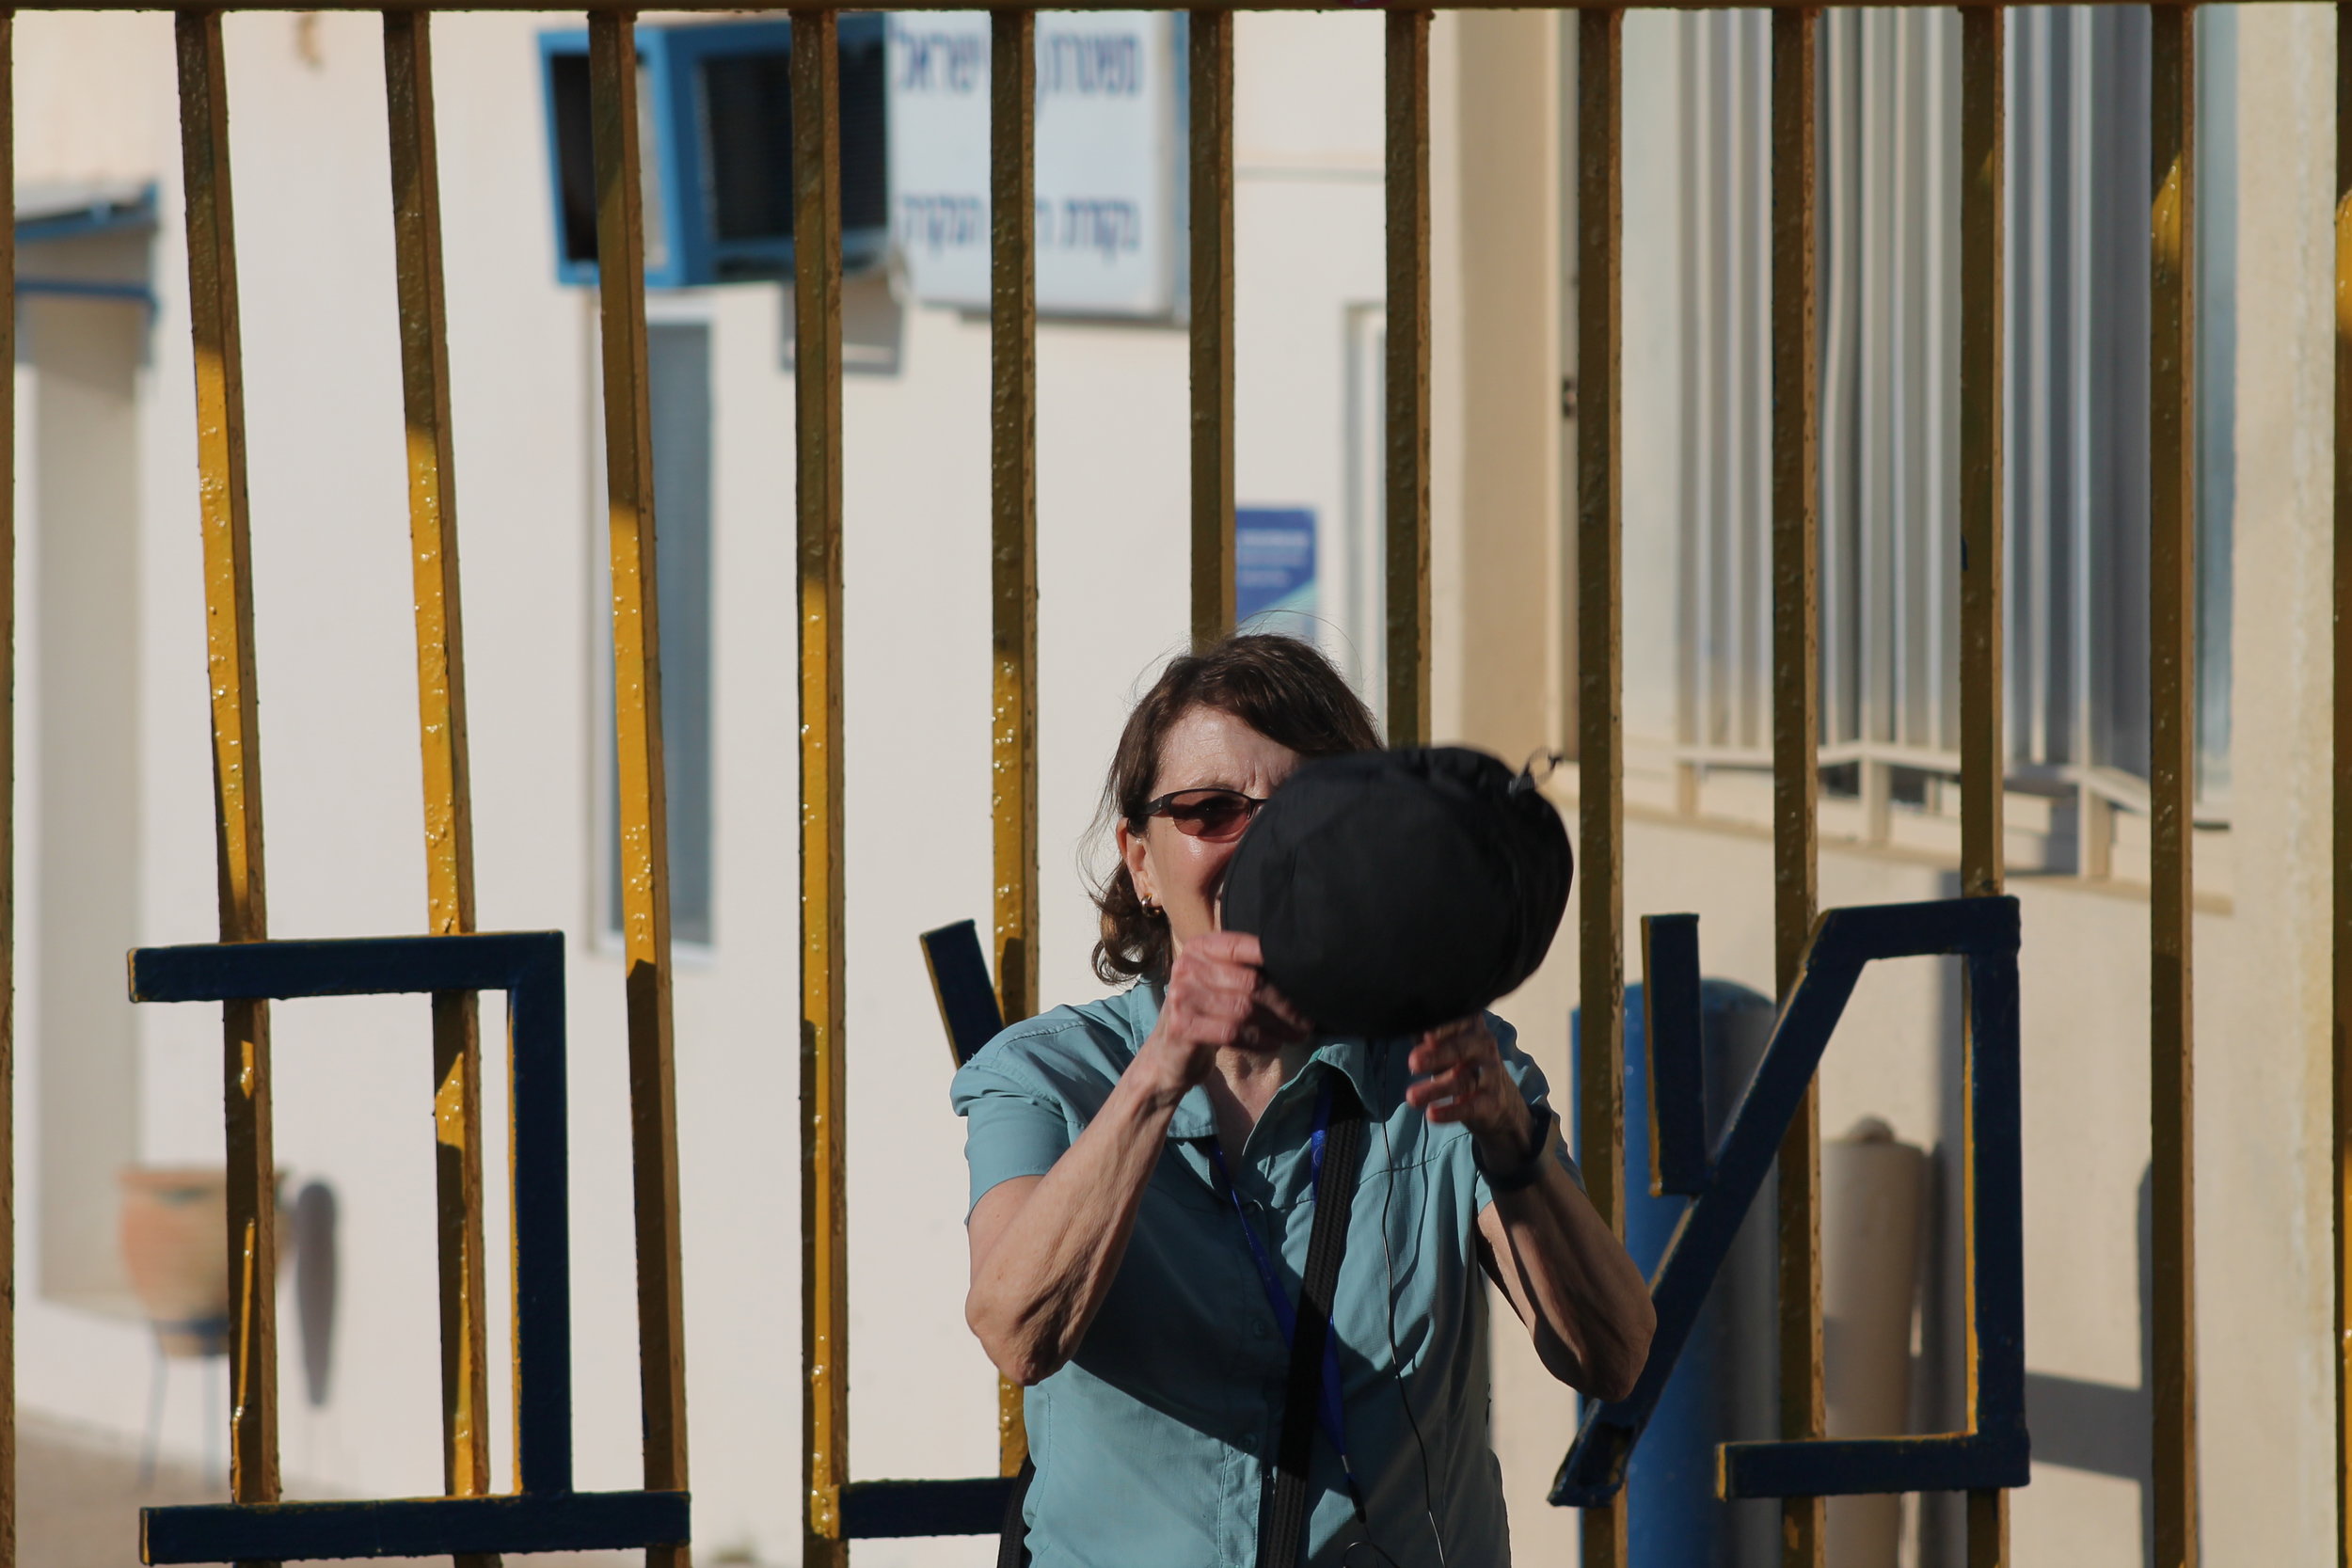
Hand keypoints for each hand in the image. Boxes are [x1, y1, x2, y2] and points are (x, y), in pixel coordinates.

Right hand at [1132, 932, 1308, 1101]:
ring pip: (1245, 1009)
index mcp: (1199, 948)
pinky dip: (1259, 1040)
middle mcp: (1187, 966)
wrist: (1167, 1054)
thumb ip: (1245, 971)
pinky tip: (1273, 1044)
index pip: (1242, 945)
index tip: (1306, 975)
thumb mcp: (1218, 984)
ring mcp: (1181, 996)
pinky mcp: (1182, 1026)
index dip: (1276, 958)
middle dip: (1285, 1004)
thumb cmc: (1204, 1013)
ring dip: (1278, 1025)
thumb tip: (1298, 971)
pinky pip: (1233, 1032)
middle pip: (1250, 982)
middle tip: (1307, 1020)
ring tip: (1297, 1034)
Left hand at [1405, 1017, 1534, 1162]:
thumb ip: (1425, 1034)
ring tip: (1411, 1097)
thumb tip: (1403, 1023)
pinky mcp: (1491, 1102)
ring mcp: (1490, 1074)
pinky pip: (1470, 1107)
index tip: (1424, 1034)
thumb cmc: (1462, 1064)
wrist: (1500, 1100)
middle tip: (1413, 1062)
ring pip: (1462, 1081)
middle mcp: (1483, 1047)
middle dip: (1437, 1055)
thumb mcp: (1445, 1046)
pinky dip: (1450, 1111)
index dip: (1441, 1028)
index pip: (1458, 1022)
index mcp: (1471, 1027)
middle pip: (1460, 1049)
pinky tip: (1432, 1114)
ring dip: (1436, 1089)